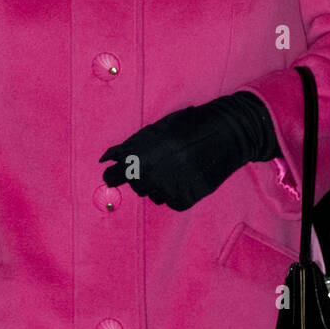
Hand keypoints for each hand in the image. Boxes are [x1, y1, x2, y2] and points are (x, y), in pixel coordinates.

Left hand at [99, 90, 277, 211]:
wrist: (225, 134)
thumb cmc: (187, 126)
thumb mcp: (154, 130)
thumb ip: (129, 147)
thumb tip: (105, 160)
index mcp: (136, 157)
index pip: (112, 177)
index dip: (113, 175)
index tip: (114, 175)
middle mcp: (147, 176)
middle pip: (135, 186)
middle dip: (144, 175)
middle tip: (163, 161)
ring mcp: (165, 190)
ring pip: (154, 195)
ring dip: (161, 184)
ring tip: (179, 166)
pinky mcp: (183, 200)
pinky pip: (172, 202)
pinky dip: (177, 192)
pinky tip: (188, 176)